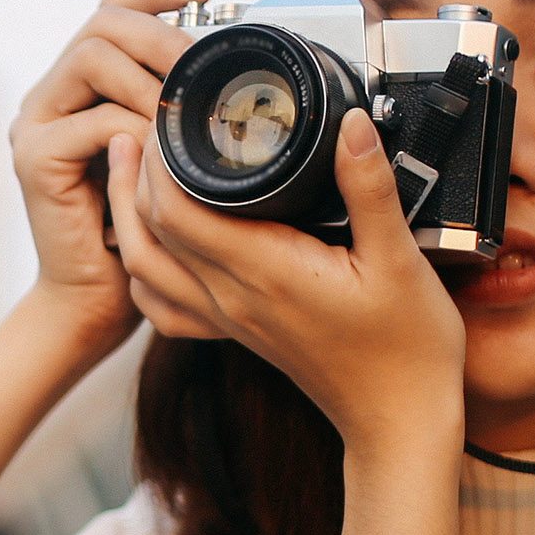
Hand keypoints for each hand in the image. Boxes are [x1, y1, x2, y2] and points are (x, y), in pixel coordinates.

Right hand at [9, 0, 217, 354]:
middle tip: (205, 62)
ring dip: (151, 78)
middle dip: (162, 33)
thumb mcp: (175, 159)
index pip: (114, 10)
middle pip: (102, 22)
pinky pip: (92, 121)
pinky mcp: (35, 158)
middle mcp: (53, 95)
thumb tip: (239, 70)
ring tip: (189, 110)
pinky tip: (166, 154)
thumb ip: (186, 112)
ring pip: (92, 57)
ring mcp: (37, 123)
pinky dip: (137, 130)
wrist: (99, 301)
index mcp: (85, 86)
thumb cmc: (148, 234)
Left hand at [108, 108, 464, 452]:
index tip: (170, 115)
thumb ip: (370, 188)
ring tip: (133, 167)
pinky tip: (156, 240)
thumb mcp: (401, 258)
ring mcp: (228, 319)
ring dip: (128, 216)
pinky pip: (164, 304)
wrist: (399, 420)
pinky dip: (145, 268)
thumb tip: (352, 125)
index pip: (176, 211)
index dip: (159, 159)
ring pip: (145, 266)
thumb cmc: (406, 347)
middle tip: (148, 121)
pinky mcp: (234, 332)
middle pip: (149, 230)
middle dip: (136, 172)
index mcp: (266, 272)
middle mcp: (233, 298)